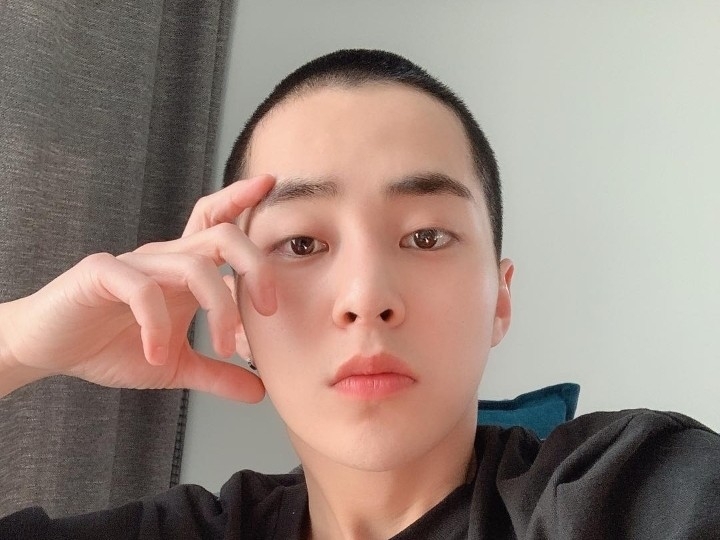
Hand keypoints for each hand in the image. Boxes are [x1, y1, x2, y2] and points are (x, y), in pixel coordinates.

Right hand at [0, 175, 275, 401]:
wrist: (48, 348)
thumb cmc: (111, 346)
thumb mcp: (175, 365)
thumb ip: (217, 374)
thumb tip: (260, 392)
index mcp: (185, 268)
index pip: (217, 223)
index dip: (241, 199)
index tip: (270, 184)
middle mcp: (165, 258)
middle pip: (222, 237)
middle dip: (256, 266)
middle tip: (269, 310)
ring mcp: (135, 263)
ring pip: (194, 266)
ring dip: (218, 309)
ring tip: (220, 350)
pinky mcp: (102, 274)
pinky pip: (142, 290)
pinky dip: (157, 325)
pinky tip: (156, 354)